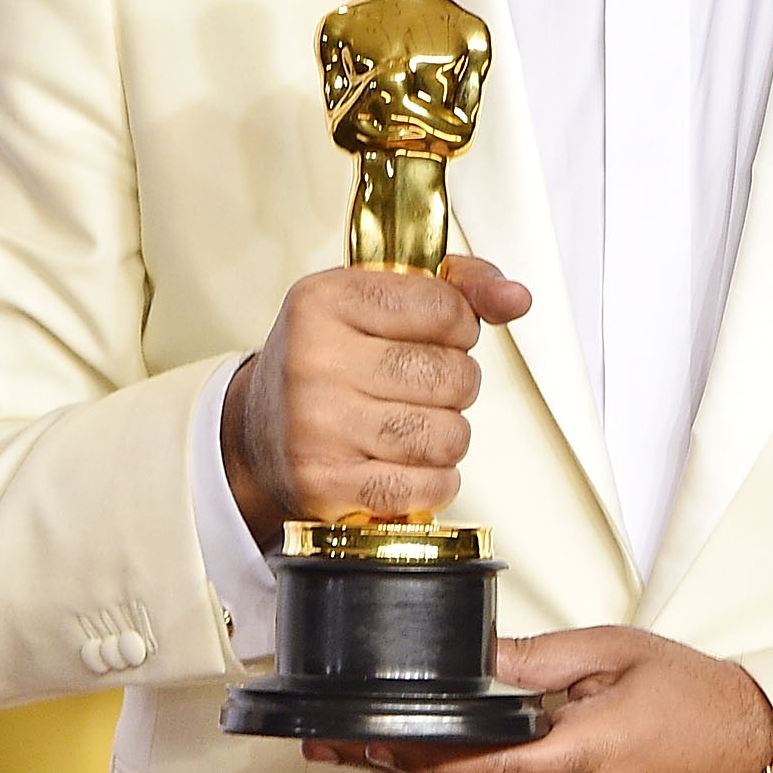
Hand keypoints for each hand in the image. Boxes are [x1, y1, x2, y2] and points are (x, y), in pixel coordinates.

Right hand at [224, 256, 528, 542]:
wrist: (255, 436)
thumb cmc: (327, 362)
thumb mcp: (375, 302)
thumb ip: (458, 287)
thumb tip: (516, 299)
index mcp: (326, 300)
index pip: (446, 308)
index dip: (460, 326)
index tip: (438, 335)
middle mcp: (314, 360)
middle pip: (453, 375)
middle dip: (457, 384)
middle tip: (424, 386)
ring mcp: (317, 426)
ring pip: (447, 435)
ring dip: (447, 435)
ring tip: (413, 424)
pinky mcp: (326, 485)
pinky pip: (427, 486)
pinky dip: (433, 480)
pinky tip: (405, 463)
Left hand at [316, 628, 772, 772]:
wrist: (760, 752)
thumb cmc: (703, 700)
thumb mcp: (620, 653)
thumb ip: (545, 656)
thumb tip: (485, 655)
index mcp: (586, 753)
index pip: (484, 765)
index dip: (422, 757)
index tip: (374, 739)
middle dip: (401, 772)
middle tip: (344, 749)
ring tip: (376, 759)